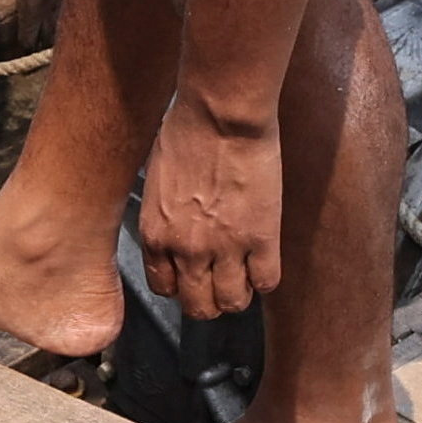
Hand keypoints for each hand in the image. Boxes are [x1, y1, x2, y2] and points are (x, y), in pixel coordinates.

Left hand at [137, 94, 281, 318]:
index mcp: (155, 234)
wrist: (220, 116)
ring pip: (233, 302)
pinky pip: (266, 281)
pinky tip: (263, 260)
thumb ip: (164, 214)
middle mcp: (186, 250)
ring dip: (239, 294)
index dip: (181, 286)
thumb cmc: (184, 132)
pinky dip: (265, 278)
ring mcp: (224, 248)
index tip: (191, 276)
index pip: (164, 288)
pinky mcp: (261, 238)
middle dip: (209, 300)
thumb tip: (175, 226)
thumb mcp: (157, 180)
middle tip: (220, 283)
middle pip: (198, 306)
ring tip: (244, 275)